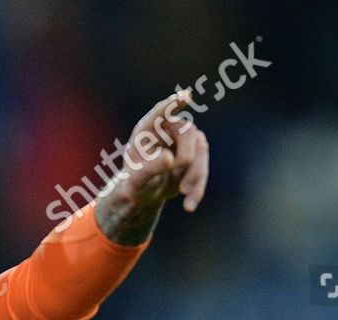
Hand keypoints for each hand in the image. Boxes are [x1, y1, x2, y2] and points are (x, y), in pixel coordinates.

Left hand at [96, 90, 209, 243]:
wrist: (144, 195)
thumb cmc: (133, 184)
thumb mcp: (136, 180)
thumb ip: (150, 168)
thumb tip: (170, 159)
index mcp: (146, 131)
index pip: (161, 112)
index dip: (174, 104)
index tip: (186, 96)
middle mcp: (165, 130)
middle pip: (188, 131)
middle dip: (187, 158)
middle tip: (179, 185)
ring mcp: (182, 140)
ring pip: (201, 148)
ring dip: (196, 175)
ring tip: (184, 195)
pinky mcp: (195, 153)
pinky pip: (204, 165)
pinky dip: (199, 186)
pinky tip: (189, 205)